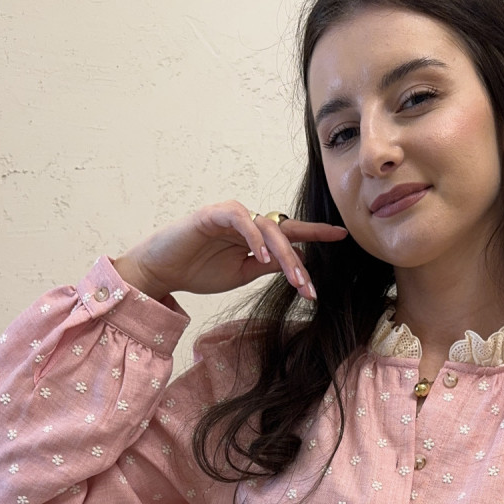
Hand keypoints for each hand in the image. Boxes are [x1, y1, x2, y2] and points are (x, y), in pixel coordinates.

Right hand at [112, 201, 347, 302]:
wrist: (161, 272)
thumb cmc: (197, 271)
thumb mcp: (241, 274)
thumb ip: (265, 266)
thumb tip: (294, 266)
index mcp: (254, 236)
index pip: (290, 233)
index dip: (316, 233)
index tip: (342, 236)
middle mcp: (247, 222)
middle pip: (284, 234)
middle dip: (299, 263)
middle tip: (310, 289)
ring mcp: (231, 216)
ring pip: (268, 227)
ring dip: (283, 254)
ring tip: (293, 279)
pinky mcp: (214, 214)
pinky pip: (242, 220)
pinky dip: (254, 237)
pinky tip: (263, 257)